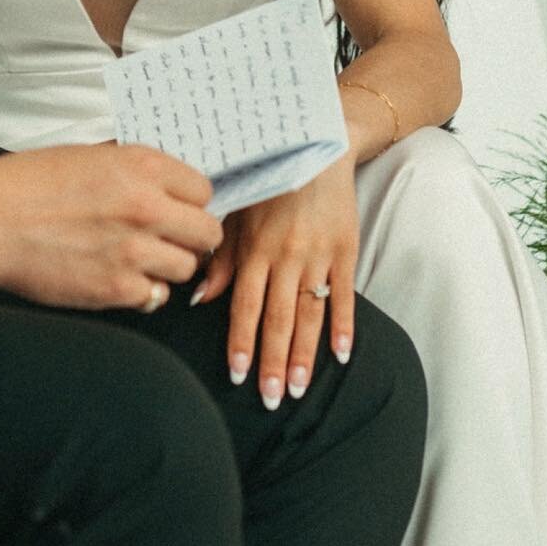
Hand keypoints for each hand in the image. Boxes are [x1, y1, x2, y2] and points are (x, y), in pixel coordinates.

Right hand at [0, 145, 222, 311]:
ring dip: (167, 265)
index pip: (204, 190)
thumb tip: (163, 185)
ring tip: (138, 258)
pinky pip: (156, 297)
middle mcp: (146, 207)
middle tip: (169, 238)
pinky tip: (120, 277)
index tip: (179, 209)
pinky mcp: (118, 289)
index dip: (191, 201)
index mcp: (140, 166)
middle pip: (207, 233)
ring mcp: (135, 251)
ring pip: (187, 268)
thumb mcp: (89, 156)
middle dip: (191, 237)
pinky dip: (143, 291)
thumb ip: (132, 171)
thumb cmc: (28, 184)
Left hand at [190, 155, 358, 408]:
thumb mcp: (237, 213)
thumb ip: (221, 259)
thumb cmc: (269, 182)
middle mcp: (286, 255)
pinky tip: (343, 354)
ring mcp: (319, 254)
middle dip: (273, 362)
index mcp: (256, 247)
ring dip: (306, 355)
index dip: (241, 340)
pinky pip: (345, 293)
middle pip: (279, 318)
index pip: (246, 304)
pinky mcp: (346, 249)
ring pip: (310, 312)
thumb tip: (200, 299)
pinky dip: (345, 325)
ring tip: (301, 389)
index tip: (237, 374)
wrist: (316, 145)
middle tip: (271, 399)